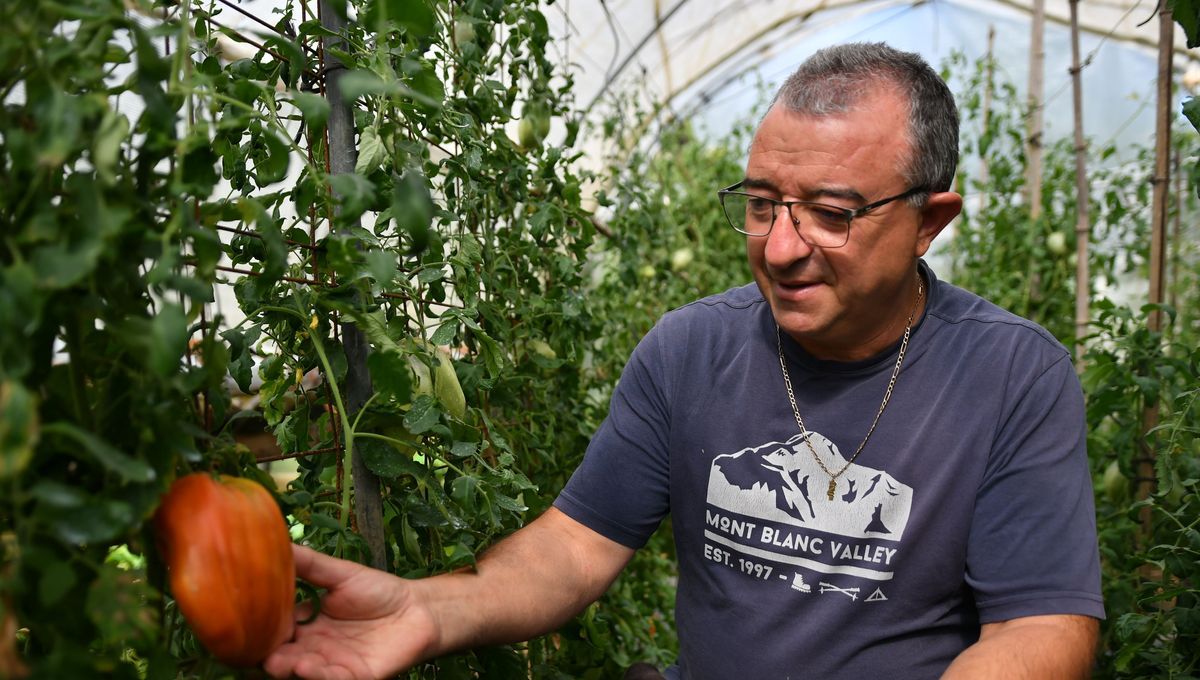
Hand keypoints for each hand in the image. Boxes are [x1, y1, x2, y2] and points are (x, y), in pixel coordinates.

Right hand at [263, 544, 435, 679]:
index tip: (242, 622)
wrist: (417, 609)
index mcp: (306, 624)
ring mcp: (332, 664)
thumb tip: (277, 542)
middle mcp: (314, 647)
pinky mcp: (354, 677)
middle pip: (283, 655)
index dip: (260, 628)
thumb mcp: (340, 574)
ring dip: (290, 668)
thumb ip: (309, 564)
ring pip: (304, 670)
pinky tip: (308, 667)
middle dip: (269, 655)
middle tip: (256, 651)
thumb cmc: (378, 591)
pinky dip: (320, 675)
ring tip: (280, 662)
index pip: (275, 629)